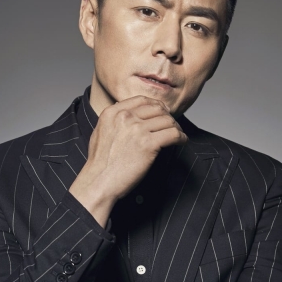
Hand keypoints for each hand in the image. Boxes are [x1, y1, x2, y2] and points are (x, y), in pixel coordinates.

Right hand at [69, 95, 187, 226]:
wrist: (99, 181)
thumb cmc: (99, 163)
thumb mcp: (100, 132)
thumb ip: (113, 121)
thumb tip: (126, 115)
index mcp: (113, 113)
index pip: (141, 100)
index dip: (156, 105)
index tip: (163, 112)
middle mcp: (125, 117)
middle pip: (157, 109)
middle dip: (168, 116)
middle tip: (172, 126)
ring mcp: (137, 130)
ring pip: (167, 120)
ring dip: (176, 127)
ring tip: (178, 135)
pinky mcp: (148, 144)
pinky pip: (173, 134)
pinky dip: (181, 137)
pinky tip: (182, 141)